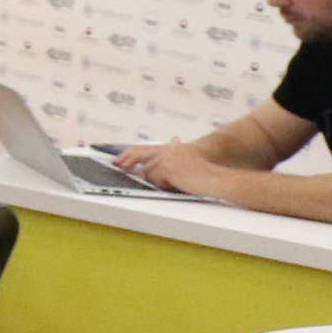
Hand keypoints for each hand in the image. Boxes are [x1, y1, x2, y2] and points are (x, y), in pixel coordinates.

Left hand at [108, 143, 233, 199]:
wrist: (215, 179)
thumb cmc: (203, 177)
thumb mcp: (183, 165)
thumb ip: (166, 164)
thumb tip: (146, 171)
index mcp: (172, 148)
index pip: (145, 148)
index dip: (130, 153)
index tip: (119, 159)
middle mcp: (168, 149)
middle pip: (139, 153)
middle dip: (126, 159)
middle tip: (116, 164)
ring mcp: (166, 157)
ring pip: (148, 172)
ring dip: (157, 181)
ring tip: (176, 182)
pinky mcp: (166, 167)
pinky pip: (155, 180)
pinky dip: (163, 185)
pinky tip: (177, 184)